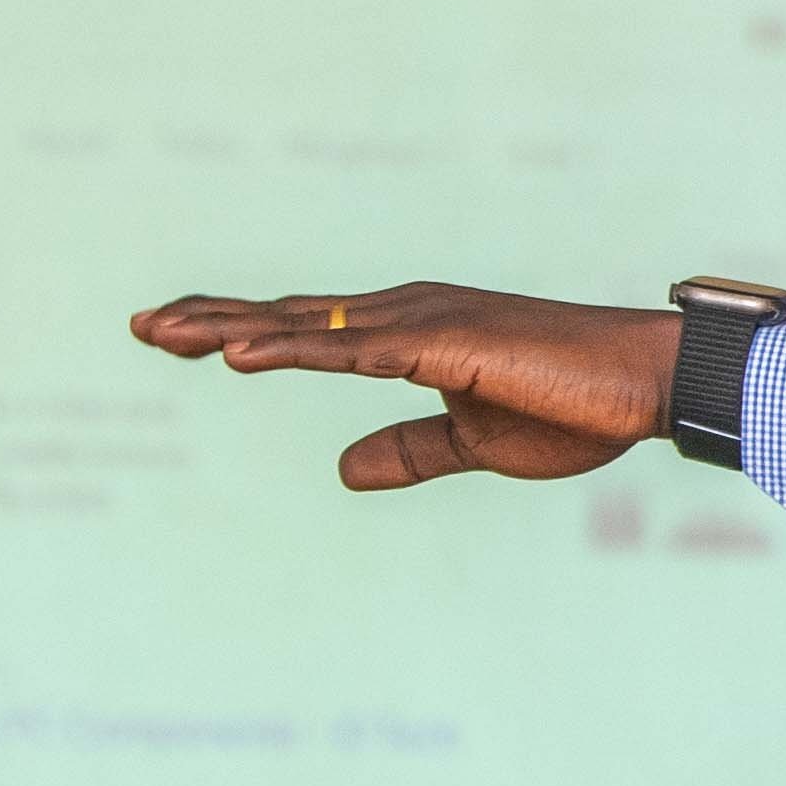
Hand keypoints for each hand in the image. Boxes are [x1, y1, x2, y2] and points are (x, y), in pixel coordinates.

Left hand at [132, 283, 682, 486]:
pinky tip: (236, 358)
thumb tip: (340, 470)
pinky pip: (349, 353)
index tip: (174, 335)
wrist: (644, 384)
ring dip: (231, 331)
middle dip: (212, 322)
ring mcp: (422, 323)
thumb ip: (408, 452)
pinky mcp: (443, 344)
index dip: (238, 331)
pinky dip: (288, 351)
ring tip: (164, 336)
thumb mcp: (474, 443)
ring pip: (305, 329)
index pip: (307, 331)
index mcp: (411, 334)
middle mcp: (406, 315)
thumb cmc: (572, 407)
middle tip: (141, 328)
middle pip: (289, 319)